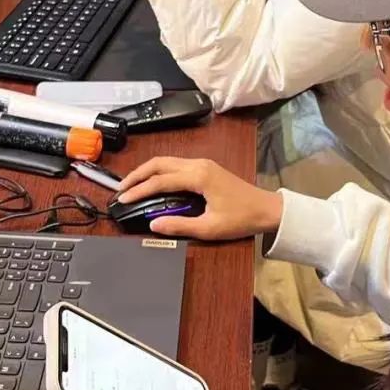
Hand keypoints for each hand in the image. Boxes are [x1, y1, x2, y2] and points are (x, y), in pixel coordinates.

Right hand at [116, 157, 283, 239]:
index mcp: (198, 176)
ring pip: (166, 161)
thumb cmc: (242, 218)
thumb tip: (153, 225)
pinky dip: (160, 172)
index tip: (123, 200)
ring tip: (132, 186)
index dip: (139, 191)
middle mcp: (198, 164)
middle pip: (159, 163)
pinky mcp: (206, 168)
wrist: (267, 210)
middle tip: (121, 190)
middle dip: (137, 175)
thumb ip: (179, 226)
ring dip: (147, 171)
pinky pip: (175, 165)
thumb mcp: (209, 228)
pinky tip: (153, 183)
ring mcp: (203, 164)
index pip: (160, 181)